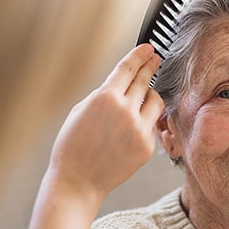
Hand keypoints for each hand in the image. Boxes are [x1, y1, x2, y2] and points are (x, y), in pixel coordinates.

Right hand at [47, 44, 163, 200]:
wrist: (78, 180)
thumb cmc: (73, 147)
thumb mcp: (81, 110)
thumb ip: (103, 95)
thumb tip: (120, 85)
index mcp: (105, 98)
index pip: (128, 68)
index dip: (140, 55)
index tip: (148, 49)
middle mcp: (125, 111)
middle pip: (144, 80)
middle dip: (150, 66)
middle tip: (155, 59)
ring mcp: (139, 129)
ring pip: (156, 101)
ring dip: (151, 95)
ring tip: (144, 96)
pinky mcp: (147, 146)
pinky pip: (151, 125)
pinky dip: (145, 121)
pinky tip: (132, 126)